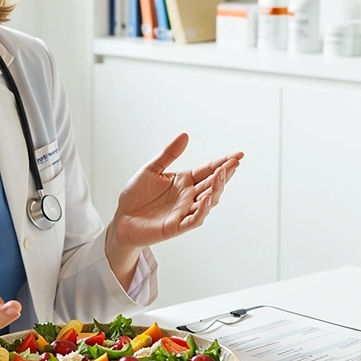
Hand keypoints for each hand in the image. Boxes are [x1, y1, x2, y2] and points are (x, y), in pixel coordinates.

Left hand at [108, 133, 243, 251]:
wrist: (122, 219)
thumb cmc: (135, 196)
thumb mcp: (151, 170)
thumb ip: (168, 154)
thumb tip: (185, 135)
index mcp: (184, 181)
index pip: (208, 170)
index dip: (223, 163)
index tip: (238, 155)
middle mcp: (188, 196)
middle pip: (212, 184)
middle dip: (224, 174)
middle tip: (234, 163)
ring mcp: (184, 211)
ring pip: (208, 201)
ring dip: (216, 189)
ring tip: (221, 175)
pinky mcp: (177, 226)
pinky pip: (194, 219)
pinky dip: (202, 210)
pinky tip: (207, 198)